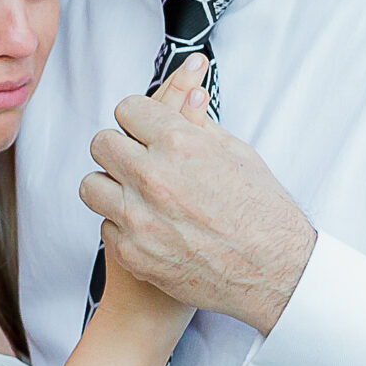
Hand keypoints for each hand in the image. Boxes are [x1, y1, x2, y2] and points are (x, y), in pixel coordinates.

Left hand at [80, 55, 315, 334]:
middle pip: (102, 144)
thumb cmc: (263, 211)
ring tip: (136, 192)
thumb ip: (200, 123)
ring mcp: (138, 219)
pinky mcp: (132, 253)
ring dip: (112, 185)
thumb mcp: (237, 154)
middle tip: (138, 158)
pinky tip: (150, 226)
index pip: (127, 109)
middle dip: (120, 147)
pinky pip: (106, 225)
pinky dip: (123, 225)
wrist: (273, 272)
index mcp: (179, 144)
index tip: (145, 128)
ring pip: (91, 185)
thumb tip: (188, 93)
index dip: (139, 118)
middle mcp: (152, 178)